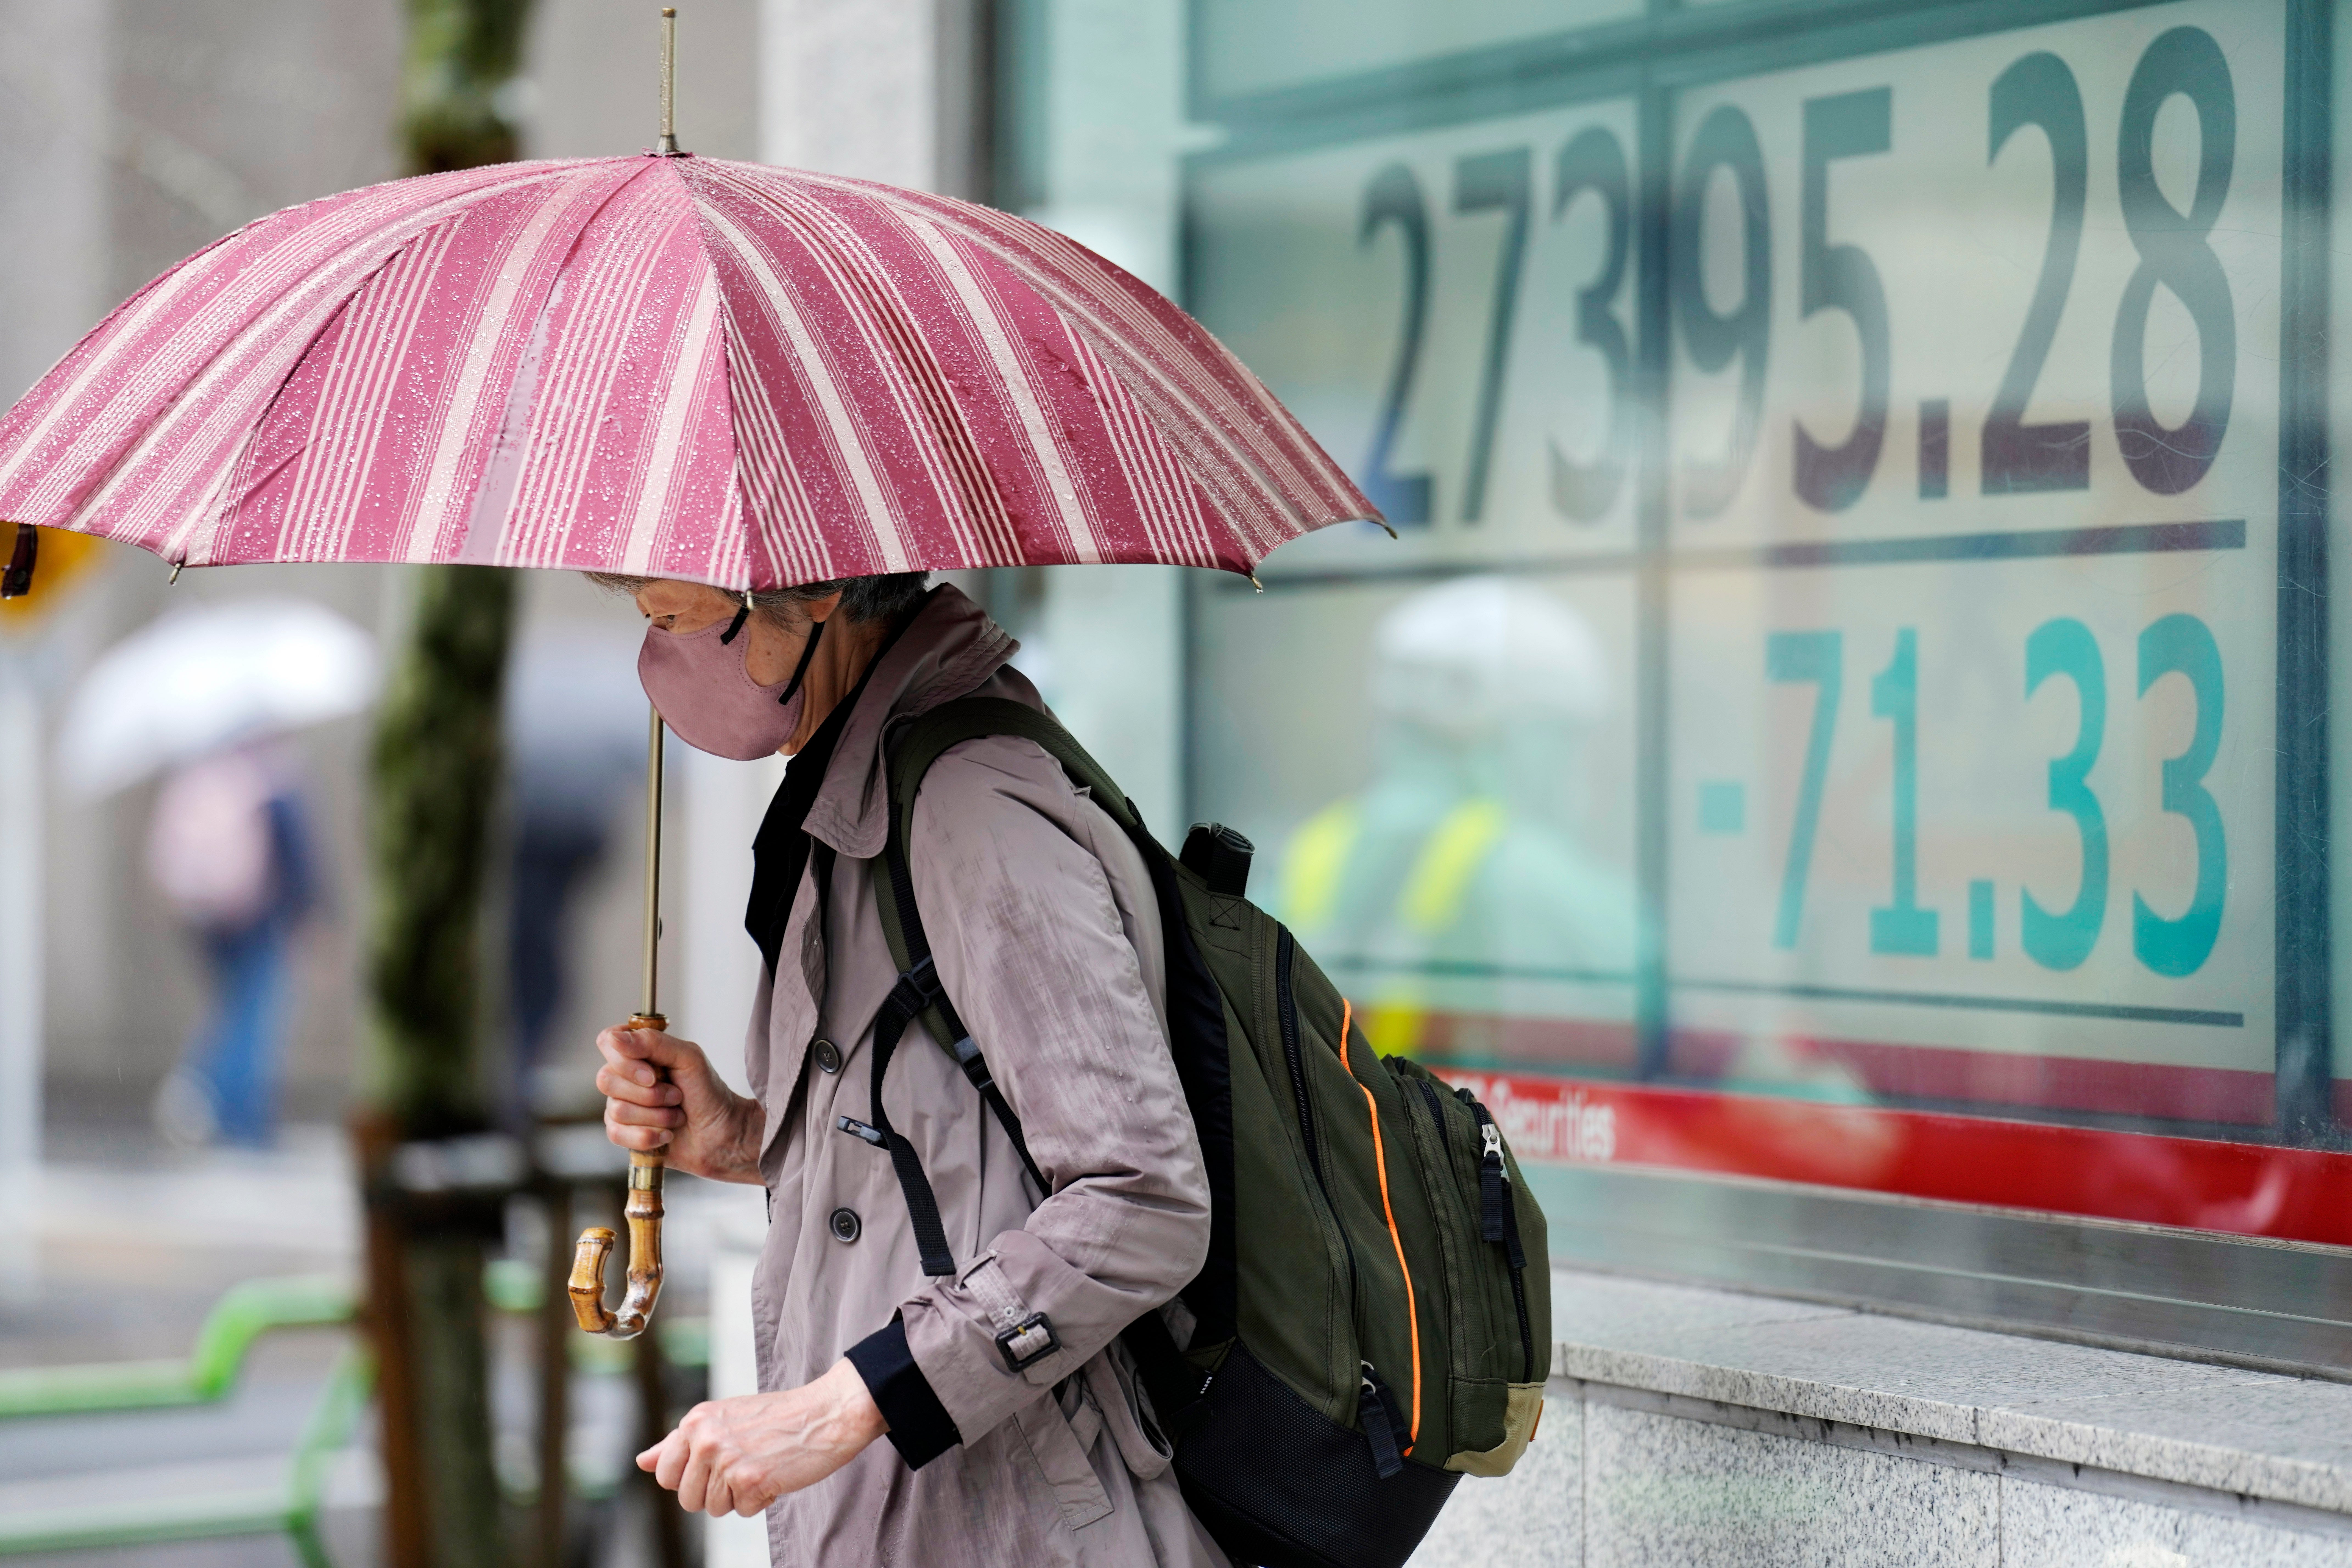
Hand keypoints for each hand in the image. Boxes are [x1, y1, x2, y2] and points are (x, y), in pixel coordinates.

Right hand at [595, 1023, 762, 1183]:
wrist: (723, 1134)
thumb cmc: (708, 1092)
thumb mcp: (689, 1058)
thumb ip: (653, 1042)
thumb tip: (615, 1038)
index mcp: (640, 1053)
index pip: (608, 1042)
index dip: (625, 1061)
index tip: (652, 1074)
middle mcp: (627, 1078)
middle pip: (606, 1080)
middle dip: (649, 1094)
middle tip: (676, 1096)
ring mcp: (623, 1106)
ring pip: (616, 1110)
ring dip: (656, 1116)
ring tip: (677, 1115)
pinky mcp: (625, 1134)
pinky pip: (617, 1134)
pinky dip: (648, 1136)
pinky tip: (666, 1135)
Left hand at [638, 1359, 887, 1515]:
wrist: (826, 1413)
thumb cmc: (777, 1417)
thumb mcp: (722, 1419)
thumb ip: (679, 1441)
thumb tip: (642, 1462)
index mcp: (696, 1421)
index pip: (665, 1474)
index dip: (691, 1479)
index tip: (716, 1465)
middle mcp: (706, 1438)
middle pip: (688, 1498)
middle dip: (715, 1492)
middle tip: (744, 1465)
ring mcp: (727, 1459)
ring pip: (713, 1509)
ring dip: (738, 1497)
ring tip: (760, 1466)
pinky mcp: (750, 1480)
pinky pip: (742, 1512)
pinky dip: (761, 1500)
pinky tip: (775, 1474)